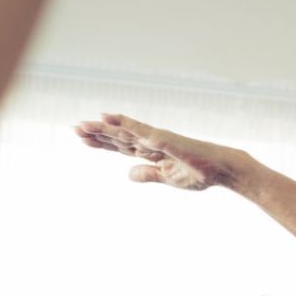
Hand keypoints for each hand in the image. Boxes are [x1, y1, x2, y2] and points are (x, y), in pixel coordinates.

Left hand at [74, 113, 248, 190]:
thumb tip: (128, 175)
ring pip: (126, 131)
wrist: (221, 170)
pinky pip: (141, 130)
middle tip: (74, 129)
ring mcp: (158, 139)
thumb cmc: (200, 173)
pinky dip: (125, 123)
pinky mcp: (166, 139)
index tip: (81, 139)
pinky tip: (109, 117)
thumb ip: (148, 174)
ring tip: (84, 124)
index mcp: (151, 152)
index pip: (120, 146)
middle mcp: (151, 142)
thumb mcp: (168, 178)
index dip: (101, 142)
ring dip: (105, 128)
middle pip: (118, 137)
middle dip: (96, 134)